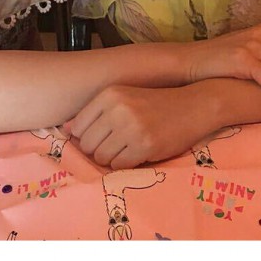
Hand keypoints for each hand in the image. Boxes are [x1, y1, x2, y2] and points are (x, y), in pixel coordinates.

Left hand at [66, 85, 208, 168]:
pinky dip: (124, 165)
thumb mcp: (124, 97)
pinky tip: (136, 154)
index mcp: (109, 94)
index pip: (77, 127)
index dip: (85, 138)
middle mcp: (117, 108)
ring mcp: (131, 127)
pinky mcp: (145, 145)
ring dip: (111, 159)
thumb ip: (95, 112)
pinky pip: (119, 165)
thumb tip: (66, 129)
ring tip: (127, 149)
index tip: (100, 139)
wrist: (194, 105)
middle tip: (115, 146)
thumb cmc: (156, 103)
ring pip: (100, 157)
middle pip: (86, 144)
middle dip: (96, 150)